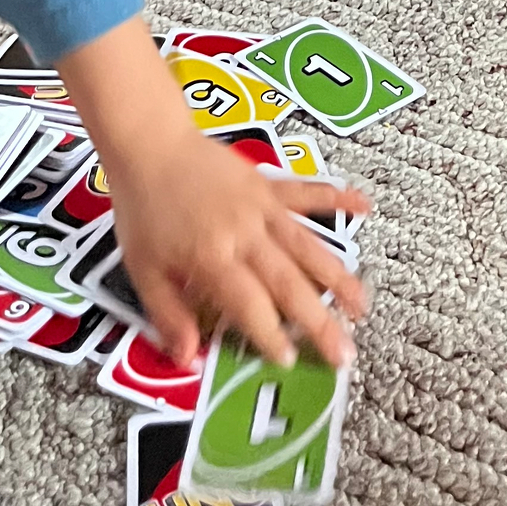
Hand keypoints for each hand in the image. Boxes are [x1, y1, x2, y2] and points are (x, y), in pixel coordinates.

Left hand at [112, 124, 369, 370]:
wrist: (151, 143)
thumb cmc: (143, 209)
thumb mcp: (142, 269)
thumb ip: (168, 316)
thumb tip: (189, 362)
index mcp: (212, 257)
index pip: (249, 304)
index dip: (270, 334)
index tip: (290, 360)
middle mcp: (244, 234)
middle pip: (288, 282)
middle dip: (318, 321)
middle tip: (344, 354)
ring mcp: (261, 207)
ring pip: (306, 246)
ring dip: (336, 277)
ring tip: (361, 307)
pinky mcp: (267, 184)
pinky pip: (305, 193)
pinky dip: (335, 198)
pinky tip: (363, 205)